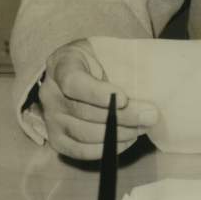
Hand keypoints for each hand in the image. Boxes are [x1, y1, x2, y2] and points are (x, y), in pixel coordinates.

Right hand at [39, 39, 158, 159]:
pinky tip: (127, 140)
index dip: (98, 93)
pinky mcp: (56, 138)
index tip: (124, 98)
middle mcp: (50, 93)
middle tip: (150, 116)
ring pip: (83, 134)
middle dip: (122, 117)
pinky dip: (106, 148)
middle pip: (83, 112)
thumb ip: (122, 63)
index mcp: (61, 64)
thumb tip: (150, 85)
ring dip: (118, 134)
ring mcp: (51, 118)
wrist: (77, 69)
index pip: (74, 82)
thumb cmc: (97, 58)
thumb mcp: (106, 49)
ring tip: (143, 127)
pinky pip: (80, 151)